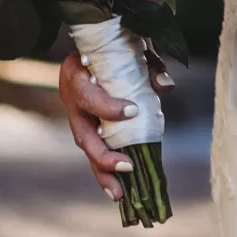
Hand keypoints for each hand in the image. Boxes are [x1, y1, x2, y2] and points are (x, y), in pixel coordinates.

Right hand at [57, 48, 173, 203]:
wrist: (90, 43)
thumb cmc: (113, 43)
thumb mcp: (132, 45)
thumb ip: (149, 64)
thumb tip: (166, 88)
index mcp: (76, 74)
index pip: (89, 97)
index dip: (108, 107)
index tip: (133, 111)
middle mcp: (71, 99)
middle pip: (83, 135)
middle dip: (104, 155)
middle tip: (127, 166)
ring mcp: (76, 116)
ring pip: (87, 149)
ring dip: (103, 172)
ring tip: (119, 194)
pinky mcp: (86, 126)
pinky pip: (94, 150)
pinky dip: (105, 170)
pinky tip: (119, 189)